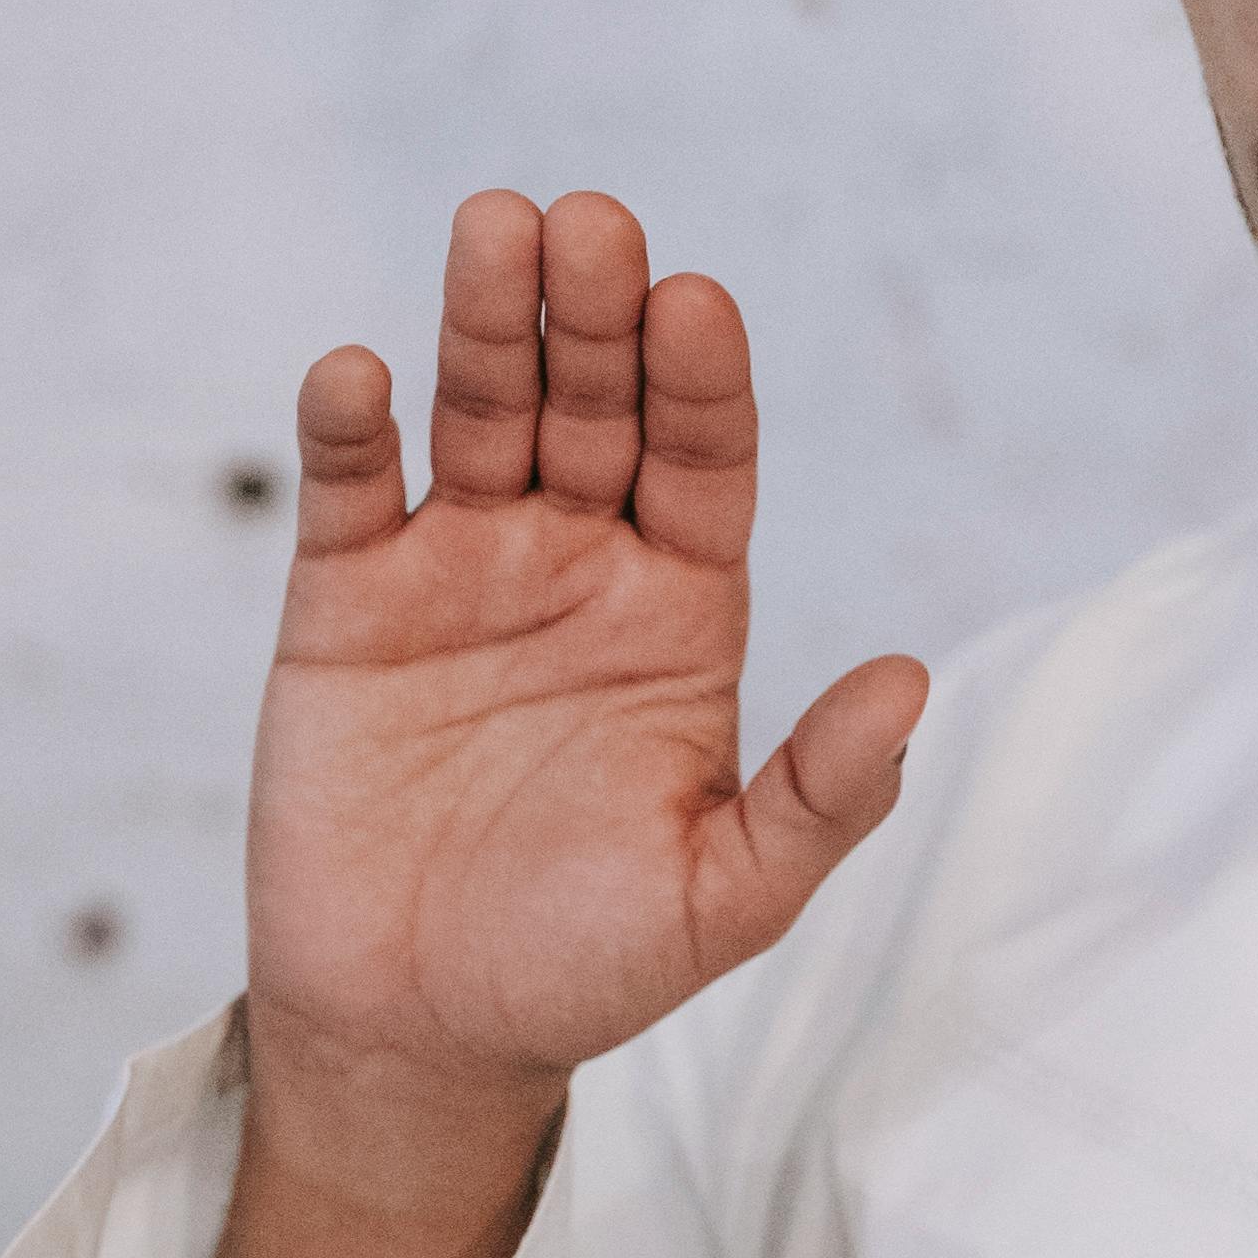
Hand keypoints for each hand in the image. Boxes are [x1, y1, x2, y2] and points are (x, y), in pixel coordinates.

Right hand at [242, 185, 924, 1177]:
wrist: (419, 1035)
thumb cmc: (584, 967)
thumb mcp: (724, 899)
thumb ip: (818, 797)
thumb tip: (911, 683)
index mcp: (683, 611)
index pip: (704, 460)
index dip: (701, 382)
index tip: (697, 303)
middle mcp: (579, 564)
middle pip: (596, 406)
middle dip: (595, 315)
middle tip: (592, 223)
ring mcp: (460, 570)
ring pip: (480, 415)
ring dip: (484, 323)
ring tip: (493, 227)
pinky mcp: (346, 603)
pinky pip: (352, 493)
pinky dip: (351, 429)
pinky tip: (361, 374)